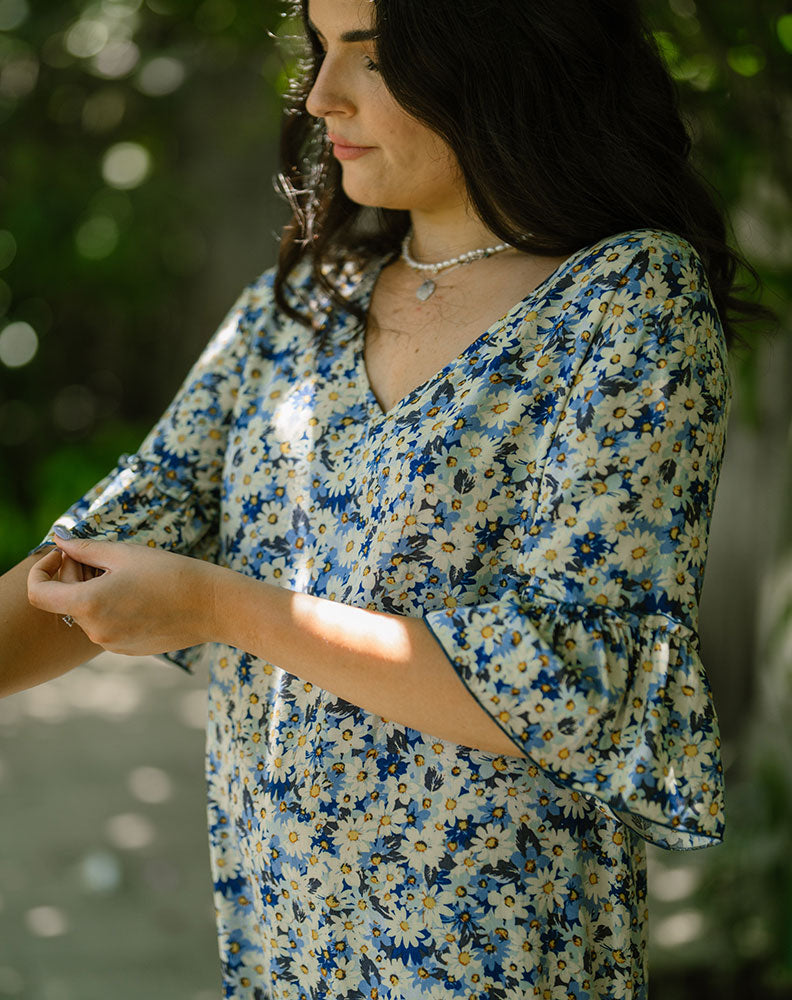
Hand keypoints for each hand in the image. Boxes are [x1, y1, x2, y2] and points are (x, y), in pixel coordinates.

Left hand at [27, 535, 218, 655]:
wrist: (213, 606)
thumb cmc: (171, 573)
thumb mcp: (125, 553)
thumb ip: (85, 549)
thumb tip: (59, 540)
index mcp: (89, 604)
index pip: (39, 593)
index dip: (41, 570)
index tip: (61, 555)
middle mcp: (95, 630)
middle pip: (66, 600)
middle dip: (75, 575)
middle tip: (103, 557)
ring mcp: (112, 644)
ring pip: (88, 613)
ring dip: (95, 592)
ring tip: (128, 575)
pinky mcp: (128, 649)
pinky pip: (107, 626)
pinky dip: (112, 608)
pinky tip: (140, 594)